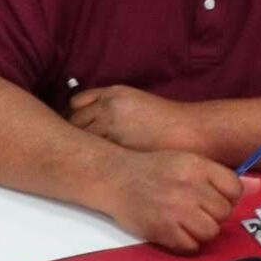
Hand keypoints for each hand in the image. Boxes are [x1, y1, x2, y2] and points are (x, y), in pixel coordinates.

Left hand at [69, 85, 198, 152]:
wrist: (190, 132)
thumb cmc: (169, 122)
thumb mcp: (138, 103)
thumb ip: (115, 108)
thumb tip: (96, 120)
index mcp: (114, 93)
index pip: (77, 103)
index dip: (73, 117)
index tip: (71, 128)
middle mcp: (108, 107)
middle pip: (73, 121)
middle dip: (71, 134)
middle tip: (70, 149)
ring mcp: (111, 127)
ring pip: (80, 138)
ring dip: (78, 149)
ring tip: (77, 161)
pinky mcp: (117, 146)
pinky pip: (94, 153)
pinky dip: (90, 159)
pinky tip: (91, 167)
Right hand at [97, 150, 259, 253]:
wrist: (116, 177)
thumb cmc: (153, 169)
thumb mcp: (187, 161)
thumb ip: (219, 176)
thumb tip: (258, 187)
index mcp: (197, 166)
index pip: (234, 188)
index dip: (227, 195)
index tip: (214, 196)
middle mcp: (189, 187)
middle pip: (224, 211)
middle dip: (213, 213)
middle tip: (196, 208)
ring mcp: (176, 210)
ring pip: (211, 231)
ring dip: (202, 229)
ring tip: (187, 220)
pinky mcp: (163, 230)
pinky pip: (192, 246)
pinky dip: (187, 242)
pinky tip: (176, 230)